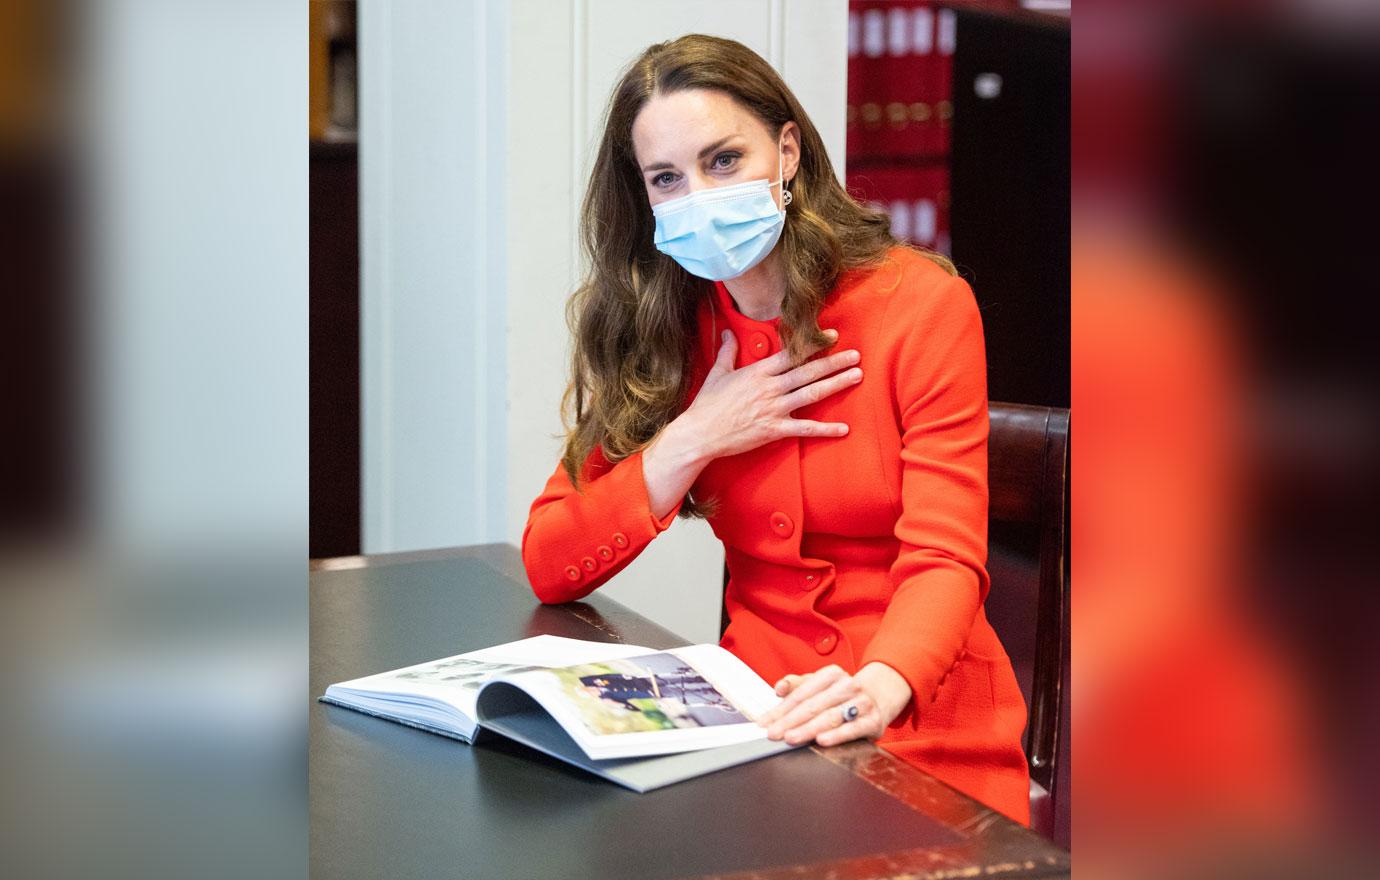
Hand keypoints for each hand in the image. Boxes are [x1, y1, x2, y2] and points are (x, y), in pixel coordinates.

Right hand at [681, 328, 861, 460]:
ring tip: (857, 375)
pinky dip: (825, 429)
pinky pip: (804, 428)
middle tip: (857, 355)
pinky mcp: (774, 429)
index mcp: (758, 372)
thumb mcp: (717, 373)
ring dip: (836, 384)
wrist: (700, 434)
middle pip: (808, 371)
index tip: (832, 335)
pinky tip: (843, 428)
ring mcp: (774, 408)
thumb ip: (727, 352)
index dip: (814, 343)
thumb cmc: (707, 405)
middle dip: (834, 362)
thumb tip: (728, 333)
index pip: (792, 353)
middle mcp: (770, 387)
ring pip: (811, 393)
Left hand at [756, 662, 912, 747]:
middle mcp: (847, 686)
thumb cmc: (843, 694)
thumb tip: (779, 688)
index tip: (765, 723)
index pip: (801, 694)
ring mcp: (861, 703)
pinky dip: (837, 735)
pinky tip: (822, 740)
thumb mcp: (821, 684)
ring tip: (791, 738)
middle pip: (813, 706)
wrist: (881, 696)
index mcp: (831, 674)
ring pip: (830, 717)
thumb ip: (798, 685)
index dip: (781, 709)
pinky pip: (853, 729)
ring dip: (808, 728)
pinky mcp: (873, 721)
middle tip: (773, 734)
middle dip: (790, 721)